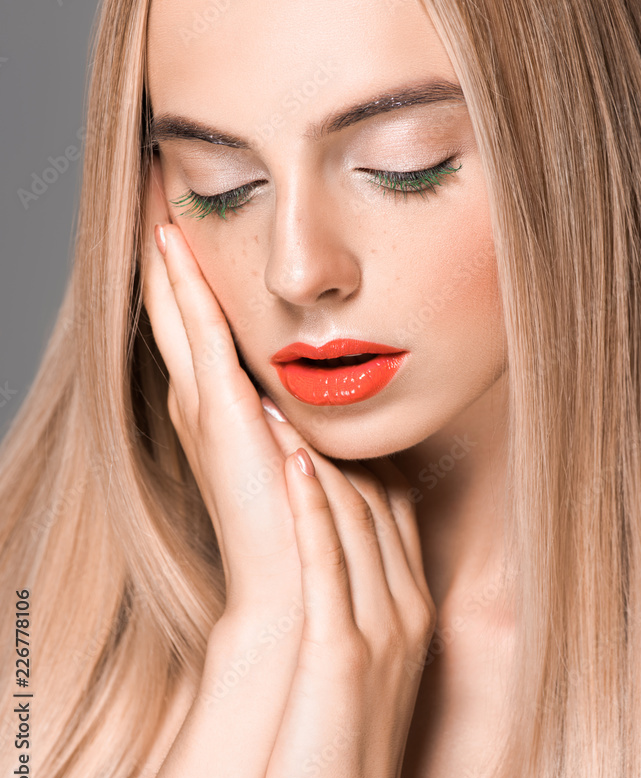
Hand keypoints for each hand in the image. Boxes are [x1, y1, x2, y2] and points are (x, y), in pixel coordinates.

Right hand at [141, 157, 304, 620]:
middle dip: (168, 251)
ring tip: (155, 196)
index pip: (203, 326)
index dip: (192, 274)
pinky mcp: (217, 411)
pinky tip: (172, 238)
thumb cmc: (315, 527)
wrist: (298, 590)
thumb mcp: (315, 452)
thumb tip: (347, 380)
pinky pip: (193, 331)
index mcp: (226, 410)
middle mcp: (204, 401)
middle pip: (176, 308)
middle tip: (156, 186)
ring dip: (166, 255)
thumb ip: (318, 414)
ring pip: (175, 311)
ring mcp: (205, 405)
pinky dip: (181, 285)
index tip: (192, 220)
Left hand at [257, 433, 436, 777]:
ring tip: (279, 406)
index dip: (361, 458)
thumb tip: (331, 563)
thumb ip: (356, 605)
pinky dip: (312, 504)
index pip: (394, 512)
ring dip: (316, 457)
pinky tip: (291, 462)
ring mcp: (380, 628)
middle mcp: (404, 610)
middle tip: (291, 394)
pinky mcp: (343, 649)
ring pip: (354, 517)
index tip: (324, 420)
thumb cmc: (334, 738)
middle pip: (376, 503)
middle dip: (335, 444)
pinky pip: (329, 560)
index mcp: (409, 609)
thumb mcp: (360, 661)